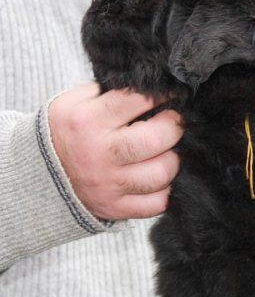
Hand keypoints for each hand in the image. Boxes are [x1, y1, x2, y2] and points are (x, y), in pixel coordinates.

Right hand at [48, 83, 182, 220]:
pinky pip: (158, 202)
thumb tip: (152, 88)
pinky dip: (165, 190)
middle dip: (174, 127)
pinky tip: (158, 177)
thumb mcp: (76, 102)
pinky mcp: (116, 208)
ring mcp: (108, 185)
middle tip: (174, 123)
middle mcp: (99, 154)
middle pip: (157, 139)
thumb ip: (111, 92)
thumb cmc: (68, 131)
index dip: (163, 95)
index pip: (139, 101)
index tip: (171, 95)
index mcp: (87, 121)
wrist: (38, 173)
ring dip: (172, 159)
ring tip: (166, 151)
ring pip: (162, 173)